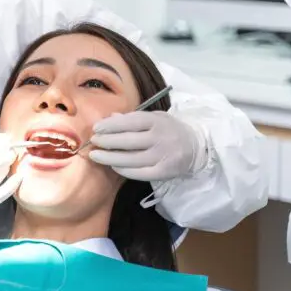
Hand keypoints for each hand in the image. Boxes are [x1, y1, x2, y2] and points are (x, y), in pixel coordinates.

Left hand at [87, 111, 207, 180]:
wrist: (197, 148)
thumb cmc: (170, 130)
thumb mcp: (155, 118)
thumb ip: (132, 118)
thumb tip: (109, 117)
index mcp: (157, 121)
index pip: (130, 122)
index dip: (111, 126)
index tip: (96, 128)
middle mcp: (160, 138)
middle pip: (128, 141)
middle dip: (107, 142)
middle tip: (93, 142)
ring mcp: (162, 156)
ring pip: (131, 159)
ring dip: (110, 158)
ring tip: (96, 156)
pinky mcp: (164, 172)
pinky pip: (139, 173)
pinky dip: (124, 170)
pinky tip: (113, 166)